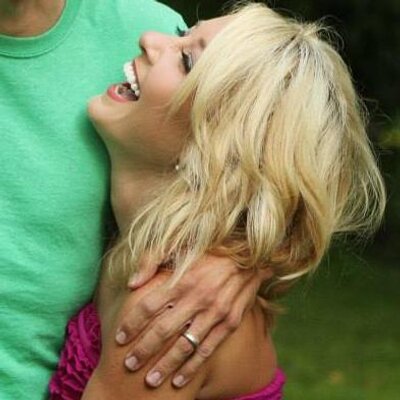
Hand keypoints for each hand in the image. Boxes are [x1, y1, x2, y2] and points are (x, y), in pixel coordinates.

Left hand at [115, 255, 266, 387]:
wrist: (248, 257)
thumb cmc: (208, 252)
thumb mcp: (179, 247)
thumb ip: (152, 260)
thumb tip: (131, 283)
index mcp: (182, 279)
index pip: (149, 305)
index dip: (132, 323)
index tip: (119, 336)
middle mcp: (197, 297)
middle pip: (163, 330)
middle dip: (143, 350)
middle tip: (129, 364)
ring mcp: (215, 312)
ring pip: (184, 345)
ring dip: (165, 366)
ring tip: (150, 381)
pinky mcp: (229, 323)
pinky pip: (207, 350)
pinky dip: (192, 368)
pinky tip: (179, 381)